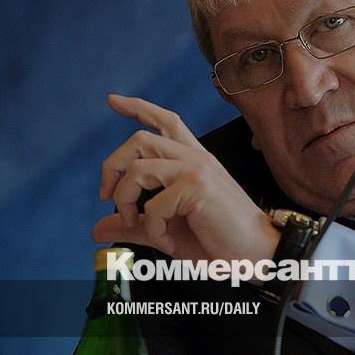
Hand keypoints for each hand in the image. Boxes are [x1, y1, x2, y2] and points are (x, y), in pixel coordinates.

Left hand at [93, 94, 279, 263]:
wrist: (257, 254)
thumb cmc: (220, 242)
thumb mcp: (169, 231)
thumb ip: (136, 225)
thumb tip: (98, 229)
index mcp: (195, 161)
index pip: (166, 121)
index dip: (138, 107)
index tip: (112, 101)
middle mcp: (196, 158)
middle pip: (140, 139)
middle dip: (112, 165)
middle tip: (106, 197)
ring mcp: (197, 170)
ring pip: (138, 169)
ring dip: (125, 201)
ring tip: (136, 225)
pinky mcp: (197, 187)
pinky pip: (153, 206)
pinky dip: (153, 230)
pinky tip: (168, 243)